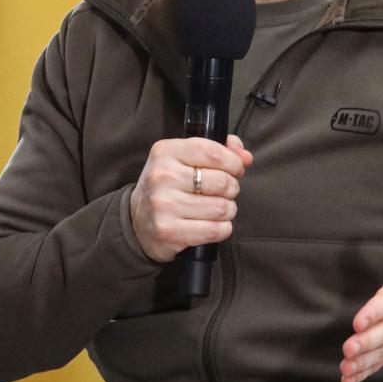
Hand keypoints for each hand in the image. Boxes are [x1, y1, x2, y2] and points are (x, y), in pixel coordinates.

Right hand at [129, 135, 252, 261]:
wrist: (137, 221)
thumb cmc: (168, 186)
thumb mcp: (184, 159)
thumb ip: (218, 150)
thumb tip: (245, 156)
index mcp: (166, 151)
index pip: (214, 152)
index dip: (233, 162)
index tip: (235, 169)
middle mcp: (162, 176)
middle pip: (222, 182)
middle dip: (231, 188)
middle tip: (223, 192)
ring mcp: (164, 205)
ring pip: (222, 208)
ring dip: (227, 210)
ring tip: (216, 209)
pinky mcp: (169, 232)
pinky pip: (215, 230)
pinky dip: (222, 229)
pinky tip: (212, 225)